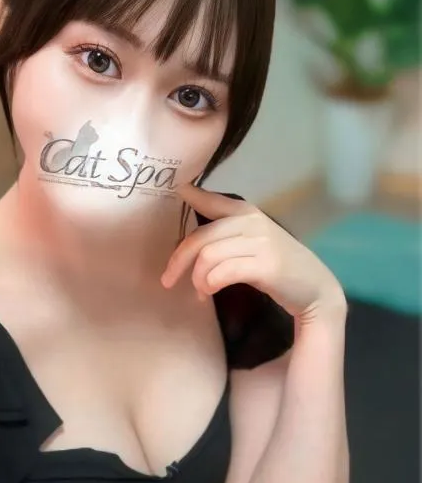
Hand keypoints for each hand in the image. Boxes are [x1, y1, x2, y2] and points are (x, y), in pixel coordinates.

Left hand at [161, 183, 345, 319]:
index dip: (192, 194)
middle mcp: (252, 222)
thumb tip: (188, 236)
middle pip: (200, 237)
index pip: (213, 200)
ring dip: (197, 279)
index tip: (176, 189)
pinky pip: (223, 272)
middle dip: (178, 261)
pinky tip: (209, 293)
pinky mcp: (266, 265)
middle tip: (168, 280)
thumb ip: (226, 234)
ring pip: (208, 256)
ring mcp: (261, 242)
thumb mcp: (253, 242)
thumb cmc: (279, 268)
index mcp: (247, 213)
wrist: (315, 290)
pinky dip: (210, 284)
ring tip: (200, 292)